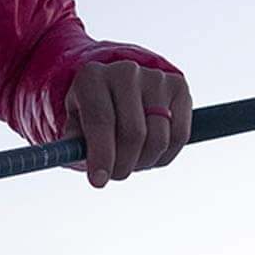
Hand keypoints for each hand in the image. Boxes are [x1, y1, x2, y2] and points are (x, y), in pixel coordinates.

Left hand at [67, 60, 192, 187]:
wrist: (117, 87)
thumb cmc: (91, 111)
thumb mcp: (75, 124)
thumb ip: (78, 146)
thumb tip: (98, 174)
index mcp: (92, 78)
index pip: (101, 120)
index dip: (102, 155)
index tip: (99, 181)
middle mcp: (126, 72)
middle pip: (133, 134)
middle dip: (123, 165)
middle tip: (115, 175)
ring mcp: (156, 78)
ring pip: (158, 138)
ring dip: (144, 162)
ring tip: (130, 161)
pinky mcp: (179, 87)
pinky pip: (179, 135)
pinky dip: (164, 155)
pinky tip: (149, 153)